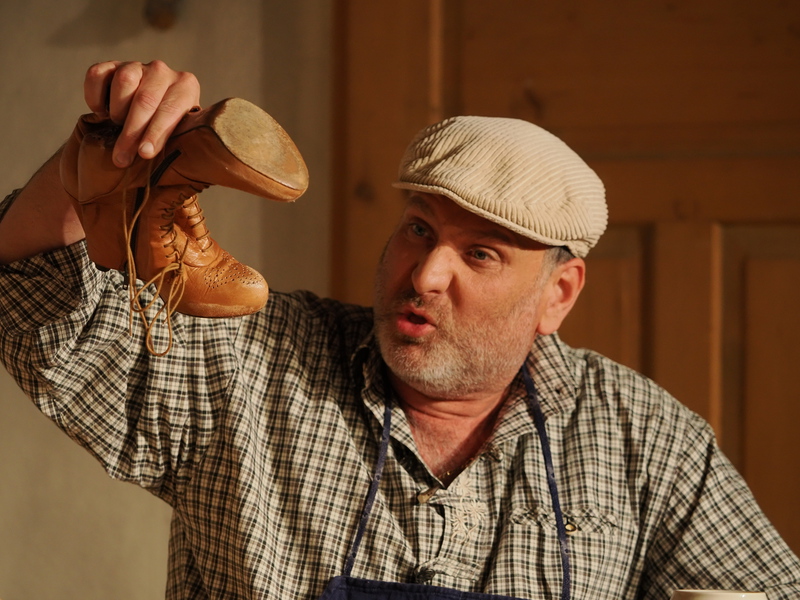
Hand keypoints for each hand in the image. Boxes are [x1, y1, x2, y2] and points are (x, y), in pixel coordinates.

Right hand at [83, 60, 200, 167]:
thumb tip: (167, 164)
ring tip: (117, 126)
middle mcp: (162, 72)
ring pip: (124, 81)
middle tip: (122, 158)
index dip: (156, 133)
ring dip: (118, 110)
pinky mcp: (111, 65)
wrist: (150, 113)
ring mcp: (136, 66)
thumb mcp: (181, 136)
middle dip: (132, 133)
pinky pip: (97, 75)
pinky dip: (95, 96)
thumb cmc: (169, 131)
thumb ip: (179, 144)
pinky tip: (101, 112)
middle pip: (145, 99)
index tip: (144, 153)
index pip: (171, 110)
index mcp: (186, 87)